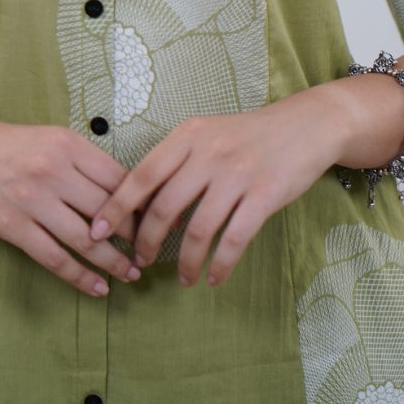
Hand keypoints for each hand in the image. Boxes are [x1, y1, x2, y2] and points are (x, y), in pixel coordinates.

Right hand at [0, 116, 140, 297]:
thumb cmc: (4, 145)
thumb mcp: (48, 139)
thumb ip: (82, 162)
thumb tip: (123, 192)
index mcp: (68, 145)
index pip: (119, 179)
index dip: (143, 203)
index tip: (159, 220)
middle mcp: (54, 170)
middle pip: (109, 210)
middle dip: (134, 237)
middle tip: (150, 253)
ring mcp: (33, 200)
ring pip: (87, 240)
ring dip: (114, 262)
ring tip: (130, 275)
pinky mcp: (13, 226)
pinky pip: (55, 258)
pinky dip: (81, 277)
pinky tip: (98, 288)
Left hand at [89, 90, 347, 287]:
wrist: (306, 125)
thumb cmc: (249, 135)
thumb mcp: (207, 135)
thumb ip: (177, 165)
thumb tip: (150, 212)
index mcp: (187, 136)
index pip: (141, 175)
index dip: (116, 207)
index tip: (97, 232)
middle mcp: (208, 153)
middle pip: (164, 207)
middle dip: (146, 241)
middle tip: (140, 262)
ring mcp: (237, 174)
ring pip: (198, 229)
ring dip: (186, 261)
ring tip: (184, 278)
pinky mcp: (265, 195)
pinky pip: (234, 238)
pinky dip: (221, 263)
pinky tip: (214, 278)